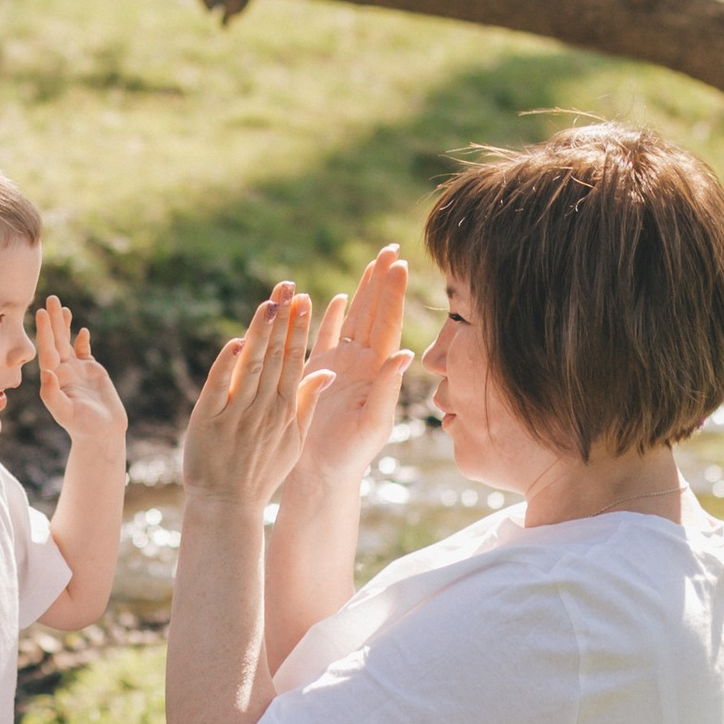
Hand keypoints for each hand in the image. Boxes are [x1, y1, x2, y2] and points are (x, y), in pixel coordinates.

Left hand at [37, 297, 127, 453]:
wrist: (102, 434)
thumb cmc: (82, 426)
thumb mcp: (65, 413)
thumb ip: (53, 395)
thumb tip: (46, 373)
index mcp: (54, 379)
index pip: (46, 350)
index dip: (44, 331)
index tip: (39, 313)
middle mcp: (62, 371)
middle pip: (55, 341)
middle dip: (53, 321)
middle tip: (50, 298)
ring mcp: (76, 370)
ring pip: (68, 342)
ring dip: (65, 325)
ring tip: (62, 306)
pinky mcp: (92, 371)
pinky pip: (84, 351)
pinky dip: (82, 340)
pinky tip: (82, 330)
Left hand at [180, 285, 332, 511]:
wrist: (227, 504)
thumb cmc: (260, 472)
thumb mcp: (293, 442)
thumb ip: (307, 404)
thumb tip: (325, 373)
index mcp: (285, 411)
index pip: (295, 361)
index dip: (300, 329)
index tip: (305, 300)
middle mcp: (264, 408)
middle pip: (276, 356)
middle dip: (283, 318)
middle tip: (288, 285)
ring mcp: (236, 413)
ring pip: (251, 364)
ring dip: (260, 331)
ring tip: (269, 302)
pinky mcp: (208, 418)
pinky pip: (219, 384)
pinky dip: (228, 361)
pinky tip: (238, 340)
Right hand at [281, 244, 410, 495]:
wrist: (321, 473)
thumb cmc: (350, 455)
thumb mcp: (373, 423)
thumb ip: (387, 389)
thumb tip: (404, 354)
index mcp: (377, 371)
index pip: (387, 324)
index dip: (393, 294)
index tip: (400, 265)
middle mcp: (363, 363)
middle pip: (374, 313)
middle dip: (381, 281)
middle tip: (390, 249)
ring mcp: (342, 364)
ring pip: (353, 319)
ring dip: (363, 291)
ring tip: (372, 264)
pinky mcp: (319, 371)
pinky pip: (326, 336)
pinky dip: (331, 316)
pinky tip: (334, 297)